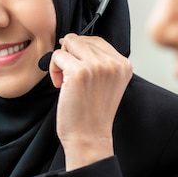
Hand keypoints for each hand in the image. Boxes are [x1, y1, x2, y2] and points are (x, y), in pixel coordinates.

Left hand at [48, 34, 132, 170]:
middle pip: (80, 40)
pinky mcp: (79, 71)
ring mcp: (97, 66)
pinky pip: (57, 55)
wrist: (88, 137)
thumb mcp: (105, 82)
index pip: (96, 40)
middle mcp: (113, 63)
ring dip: (60, 61)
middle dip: (69, 55)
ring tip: (64, 81)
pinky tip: (60, 85)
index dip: (80, 53)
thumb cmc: (92, 114)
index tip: (77, 71)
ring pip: (68, 44)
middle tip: (69, 78)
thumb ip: (97, 60)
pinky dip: (53, 69)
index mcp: (123, 64)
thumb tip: (69, 39)